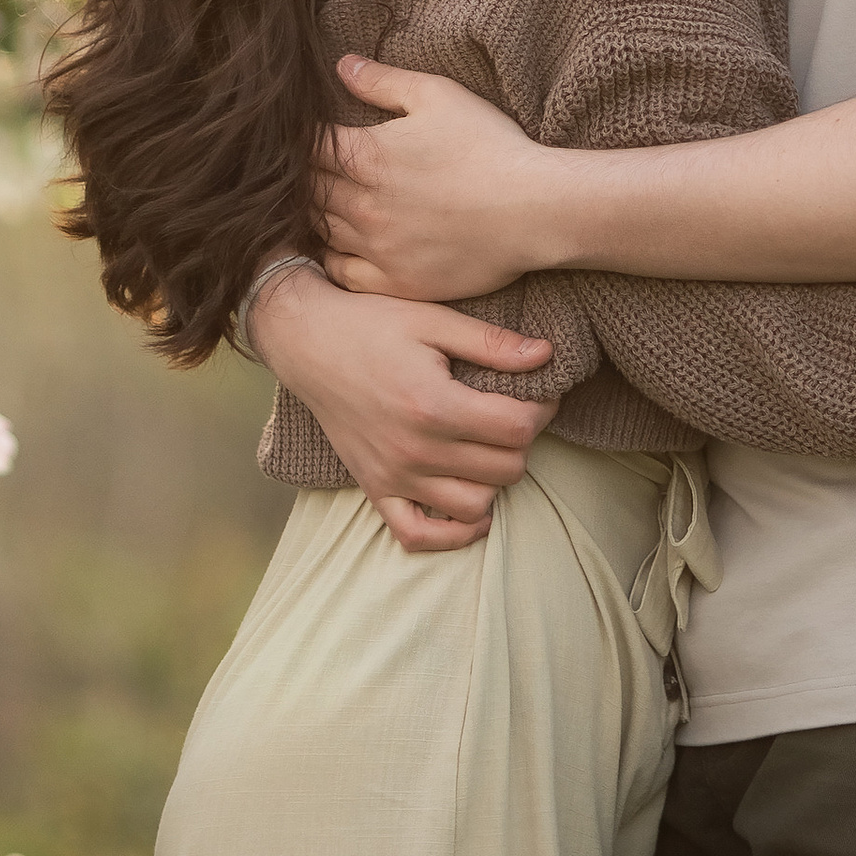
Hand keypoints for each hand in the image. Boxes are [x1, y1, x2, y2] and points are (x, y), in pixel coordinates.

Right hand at [253, 263, 554, 554]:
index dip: (542, 408)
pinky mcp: (375, 489)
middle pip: (506, 469)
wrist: (308, 342)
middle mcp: (415, 449)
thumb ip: (492, 343)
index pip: (517, 428)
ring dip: (494, 480)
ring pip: (475, 506)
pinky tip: (470, 504)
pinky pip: (419, 535)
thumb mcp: (433, 320)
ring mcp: (393, 476)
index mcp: (434, 404)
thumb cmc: (372, 324)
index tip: (539, 391)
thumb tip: (546, 356)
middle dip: (522, 441)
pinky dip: (452, 532)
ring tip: (488, 447)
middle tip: (513, 413)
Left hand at [315, 55, 555, 300]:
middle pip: (307, 190)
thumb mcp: (438, 96)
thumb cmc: (489, 147)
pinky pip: (341, 273)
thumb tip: (341, 66)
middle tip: (305, 170)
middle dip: (301, 177)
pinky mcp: (395, 281)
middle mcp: (362, 205)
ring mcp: (377, 247)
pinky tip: (338, 244)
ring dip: (311, 215)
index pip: (306, 147)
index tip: (303, 136)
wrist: (534, 210)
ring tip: (316, 203)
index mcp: (367, 156)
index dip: (300, 140)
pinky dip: (331, 257)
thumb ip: (384, 82)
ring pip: (318, 231)